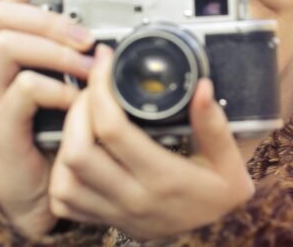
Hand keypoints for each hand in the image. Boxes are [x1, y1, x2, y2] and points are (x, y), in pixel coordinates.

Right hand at [0, 0, 95, 236]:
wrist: (35, 190)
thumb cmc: (54, 133)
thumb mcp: (65, 86)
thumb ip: (76, 58)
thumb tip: (114, 29)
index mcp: (2, 52)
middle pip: (1, 13)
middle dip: (50, 18)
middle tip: (88, 37)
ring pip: (7, 45)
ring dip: (57, 51)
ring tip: (91, 67)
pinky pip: (23, 90)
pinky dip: (57, 89)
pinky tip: (77, 100)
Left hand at [48, 45, 254, 240]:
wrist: (219, 238)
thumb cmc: (222, 196)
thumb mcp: (230, 160)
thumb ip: (214, 124)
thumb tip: (201, 87)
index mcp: (164, 178)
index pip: (114, 130)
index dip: (102, 91)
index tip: (106, 63)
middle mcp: (134, 198)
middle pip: (78, 151)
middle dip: (76, 110)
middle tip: (93, 87)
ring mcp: (116, 213)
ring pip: (65, 179)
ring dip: (66, 141)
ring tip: (83, 114)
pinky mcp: (107, 222)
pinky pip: (65, 202)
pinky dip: (62, 173)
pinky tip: (78, 150)